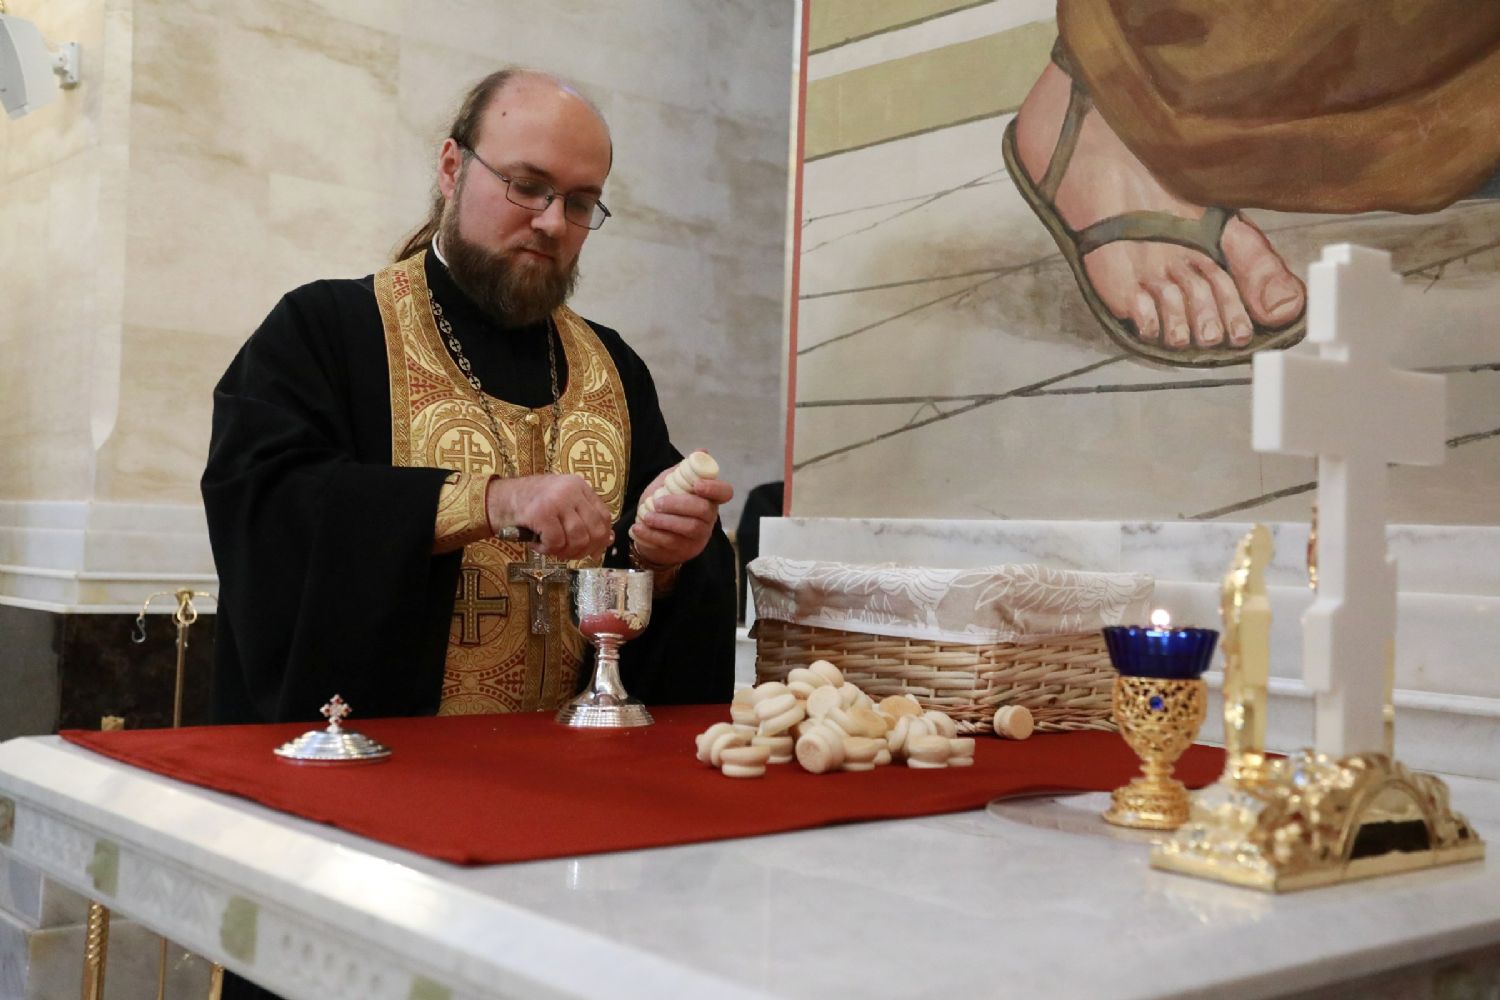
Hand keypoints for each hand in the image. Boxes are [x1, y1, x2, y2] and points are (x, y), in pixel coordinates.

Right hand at [486, 474, 612, 560]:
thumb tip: (606, 541)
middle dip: (582, 550)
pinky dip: (547, 550)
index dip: (600, 538)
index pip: (604, 516)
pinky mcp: (541, 513)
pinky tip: (537, 544)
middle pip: (594, 531)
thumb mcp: (562, 504)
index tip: (591, 550)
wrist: (498, 499)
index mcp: (579, 485)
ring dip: (564, 551)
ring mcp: (557, 500)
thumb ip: (582, 518)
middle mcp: (571, 490)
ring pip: (578, 539)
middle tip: (567, 553)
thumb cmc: (531, 504)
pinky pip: (556, 542)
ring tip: (550, 547)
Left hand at [630, 466, 734, 566]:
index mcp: (709, 497)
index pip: (724, 492)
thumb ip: (683, 469)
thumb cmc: (664, 503)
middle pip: (703, 510)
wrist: (650, 531)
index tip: (696, 484)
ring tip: (645, 516)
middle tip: (657, 502)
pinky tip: (638, 528)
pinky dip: (651, 535)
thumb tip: (702, 450)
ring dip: (664, 521)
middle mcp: (709, 518)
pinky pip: (670, 543)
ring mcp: (699, 536)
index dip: (714, 488)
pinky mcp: (685, 551)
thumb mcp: (670, 483)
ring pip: (688, 528)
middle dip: (679, 505)